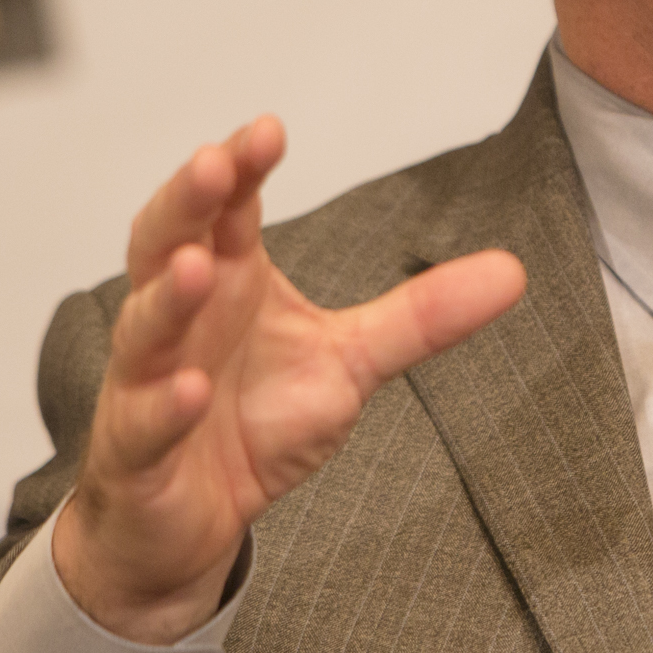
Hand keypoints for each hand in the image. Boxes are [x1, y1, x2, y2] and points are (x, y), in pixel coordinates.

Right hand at [55, 116, 526, 641]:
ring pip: (144, 330)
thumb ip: (421, 316)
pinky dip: (166, 406)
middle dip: (186, 203)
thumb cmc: (254, 423)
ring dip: (167, 298)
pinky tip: (191, 389)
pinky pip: (145, 423)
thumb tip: (513, 271)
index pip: (225, 209)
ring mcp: (148, 384)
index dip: (240, 168)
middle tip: (212, 163)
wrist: (191, 523)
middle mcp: (179, 320)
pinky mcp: (138, 454)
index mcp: (227, 281)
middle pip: (163, 244)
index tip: (270, 129)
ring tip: (198, 266)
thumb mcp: (350, 362)